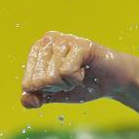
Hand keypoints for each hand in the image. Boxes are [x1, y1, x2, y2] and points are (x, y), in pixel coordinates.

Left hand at [20, 31, 138, 108]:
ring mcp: (63, 40)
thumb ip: (35, 98)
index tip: (60, 82)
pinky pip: (66, 72)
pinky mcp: (79, 44)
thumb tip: (26, 98)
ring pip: (51, 77)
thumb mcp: (53, 95)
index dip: (45, 91)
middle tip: (71, 78)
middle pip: (38, 81)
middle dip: (56, 87)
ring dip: (67, 83)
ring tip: (79, 72)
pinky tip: (85, 69)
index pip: (27, 84)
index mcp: (37, 50)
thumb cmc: (82, 86)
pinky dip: (76, 79)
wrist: (112, 83)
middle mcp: (48, 40)